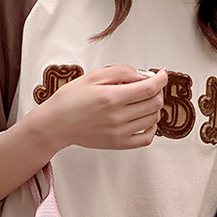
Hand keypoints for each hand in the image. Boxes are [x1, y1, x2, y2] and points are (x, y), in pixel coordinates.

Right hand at [28, 65, 167, 152]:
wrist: (55, 125)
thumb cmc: (70, 100)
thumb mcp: (94, 76)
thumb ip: (121, 72)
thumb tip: (144, 75)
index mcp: (112, 97)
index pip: (150, 88)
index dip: (161, 78)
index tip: (161, 74)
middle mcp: (117, 117)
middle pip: (154, 103)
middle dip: (157, 90)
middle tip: (149, 85)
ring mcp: (118, 133)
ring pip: (153, 119)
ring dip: (154, 107)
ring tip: (143, 100)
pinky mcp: (117, 144)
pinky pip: (145, 139)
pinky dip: (152, 128)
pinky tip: (145, 120)